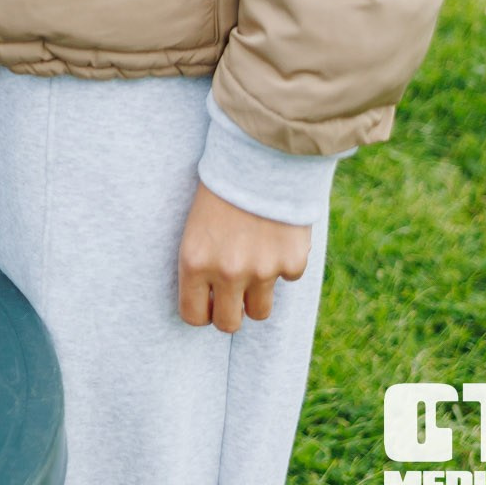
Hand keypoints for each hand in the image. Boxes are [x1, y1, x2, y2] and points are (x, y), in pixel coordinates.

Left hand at [176, 182, 311, 332]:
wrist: (259, 160)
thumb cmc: (220, 191)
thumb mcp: (196, 228)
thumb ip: (202, 265)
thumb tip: (210, 301)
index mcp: (194, 262)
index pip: (193, 315)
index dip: (201, 312)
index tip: (207, 303)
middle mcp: (227, 273)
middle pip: (229, 325)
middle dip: (229, 314)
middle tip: (231, 297)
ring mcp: (262, 271)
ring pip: (260, 311)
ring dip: (257, 295)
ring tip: (254, 266)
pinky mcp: (292, 264)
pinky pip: (287, 279)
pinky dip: (283, 264)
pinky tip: (275, 237)